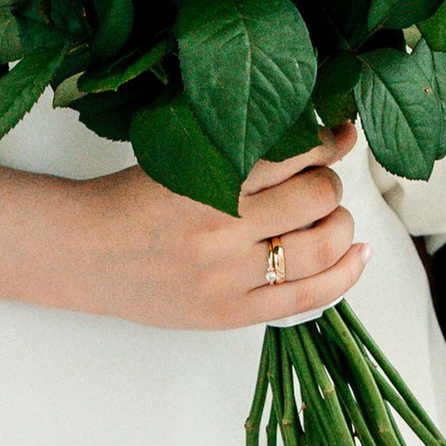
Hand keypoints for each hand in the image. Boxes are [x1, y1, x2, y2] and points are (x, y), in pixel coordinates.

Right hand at [88, 124, 366, 332]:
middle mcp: (223, 224)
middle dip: (328, 184)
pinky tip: (360, 255)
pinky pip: (306, 297)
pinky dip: (344, 274)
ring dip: (340, 224)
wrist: (84, 252)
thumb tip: (315, 134)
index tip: (339, 134)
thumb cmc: (132, 199)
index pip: (294, 153)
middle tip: (319, 182)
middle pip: (316, 197)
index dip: (328, 142)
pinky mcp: (231, 312)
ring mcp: (228, 273)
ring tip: (331, 217)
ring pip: (320, 245)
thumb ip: (239, 148)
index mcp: (209, 176)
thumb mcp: (180, 156)